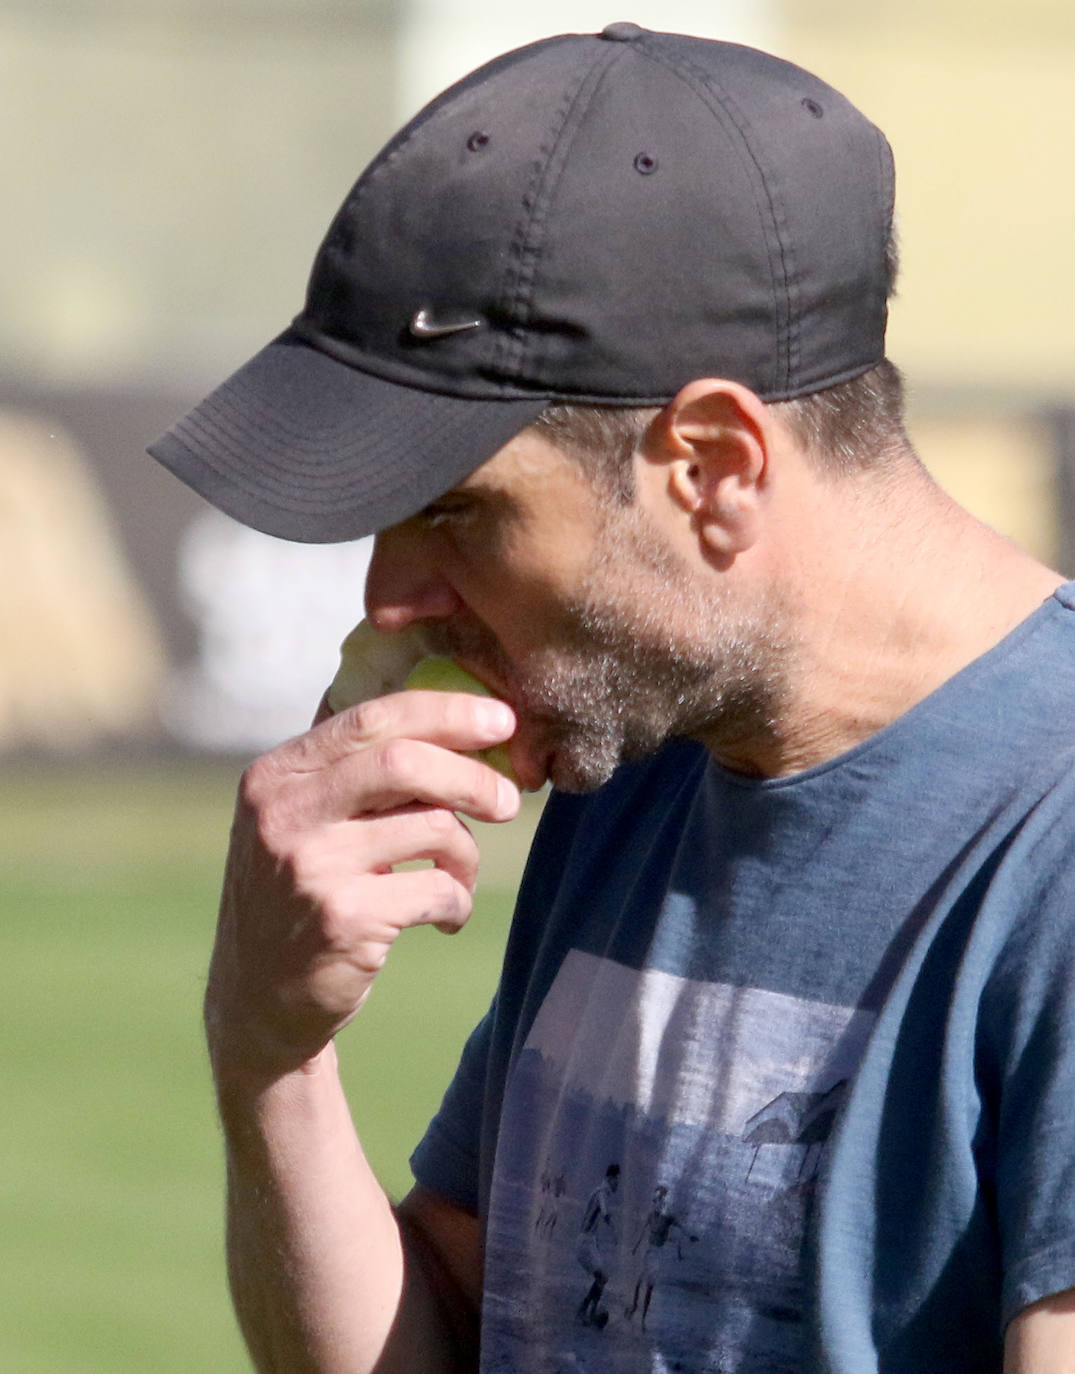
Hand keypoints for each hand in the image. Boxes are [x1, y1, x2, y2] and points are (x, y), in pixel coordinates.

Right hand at [204, 689, 518, 1081]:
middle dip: (472, 775)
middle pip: (406, 762)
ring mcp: (311, 867)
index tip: (501, 720)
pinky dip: (459, 901)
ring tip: (461, 876)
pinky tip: (449, 917)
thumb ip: (351, 768)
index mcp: (277, 775)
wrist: (259, 1002)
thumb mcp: (300, 820)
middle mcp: (285, 813)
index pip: (372, 718)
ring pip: (433, 827)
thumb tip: (448, 711)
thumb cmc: (300, 894)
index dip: (447, 712)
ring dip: (467, 852)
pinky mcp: (344, 919)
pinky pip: (439, 889)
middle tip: (508, 800)